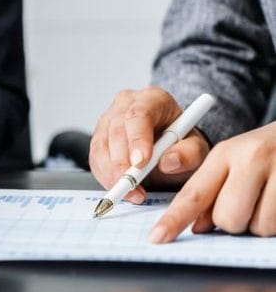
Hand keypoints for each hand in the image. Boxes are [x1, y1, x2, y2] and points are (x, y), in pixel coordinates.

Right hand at [89, 86, 210, 202]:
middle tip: (133, 186)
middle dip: (121, 162)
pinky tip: (119, 187)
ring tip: (130, 192)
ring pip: (100, 145)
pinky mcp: (98, 137)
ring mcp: (108, 119)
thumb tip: (168, 162)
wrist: (170, 146)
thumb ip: (188, 154)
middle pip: (116, 130)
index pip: (139, 115)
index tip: (141, 163)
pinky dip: (104, 176)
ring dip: (111, 173)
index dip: (137, 139)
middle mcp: (126, 104)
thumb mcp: (196, 149)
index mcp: (152, 98)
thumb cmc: (182, 143)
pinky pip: (95, 158)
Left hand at [151, 122, 275, 242]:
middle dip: (231, 221)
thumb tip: (197, 227)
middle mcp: (251, 159)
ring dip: (258, 223)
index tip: (157, 237)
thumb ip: (211, 191)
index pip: (194, 193)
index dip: (174, 219)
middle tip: (244, 205)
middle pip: (226, 218)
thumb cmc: (266, 152)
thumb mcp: (233, 161)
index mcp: (225, 154)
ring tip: (267, 199)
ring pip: (256, 226)